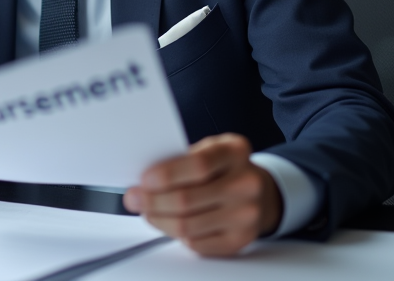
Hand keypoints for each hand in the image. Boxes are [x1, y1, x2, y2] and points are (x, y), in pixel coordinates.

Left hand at [122, 133, 282, 256]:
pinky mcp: (240, 240)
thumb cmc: (225, 168)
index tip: (144, 180)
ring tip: (147, 211)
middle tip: (133, 199)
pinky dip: (176, 234)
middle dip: (152, 201)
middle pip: (187, 200)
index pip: (198, 165)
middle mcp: (246, 184)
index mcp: (235, 152)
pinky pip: (196, 243)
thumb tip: (146, 179)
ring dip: (158, 220)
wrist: (260, 192)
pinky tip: (170, 223)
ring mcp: (246, 215)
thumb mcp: (210, 149)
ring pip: (187, 226)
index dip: (166, 175)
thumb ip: (184, 159)